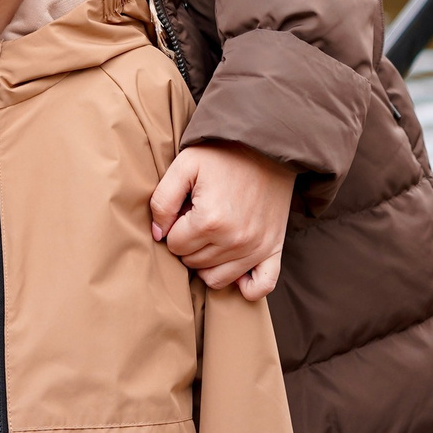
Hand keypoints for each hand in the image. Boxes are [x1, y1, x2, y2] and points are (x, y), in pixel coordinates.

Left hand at [150, 143, 293, 299]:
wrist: (266, 145)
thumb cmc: (222, 154)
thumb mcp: (184, 164)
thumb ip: (162, 200)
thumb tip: (158, 234)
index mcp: (210, 221)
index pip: (175, 245)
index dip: (175, 226)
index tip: (185, 208)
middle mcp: (235, 240)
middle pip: (194, 263)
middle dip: (190, 242)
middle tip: (199, 216)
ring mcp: (256, 248)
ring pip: (217, 279)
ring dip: (208, 261)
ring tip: (212, 234)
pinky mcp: (274, 249)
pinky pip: (261, 286)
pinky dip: (246, 286)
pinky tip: (236, 269)